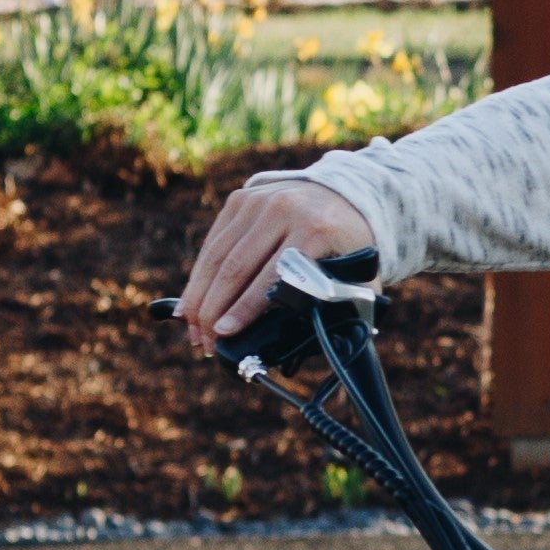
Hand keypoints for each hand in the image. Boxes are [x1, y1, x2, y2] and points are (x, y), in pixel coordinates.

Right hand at [179, 172, 379, 355]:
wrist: (340, 195)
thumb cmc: (348, 247)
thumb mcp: (358, 275)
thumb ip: (346, 308)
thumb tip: (330, 355)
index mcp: (316, 229)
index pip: (273, 276)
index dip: (246, 307)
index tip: (225, 334)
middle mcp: (283, 210)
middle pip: (237, 266)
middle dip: (215, 310)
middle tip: (204, 343)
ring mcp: (257, 201)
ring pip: (218, 256)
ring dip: (200, 297)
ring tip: (194, 331)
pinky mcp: (239, 200)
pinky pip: (213, 243)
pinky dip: (199, 276)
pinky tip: (190, 304)